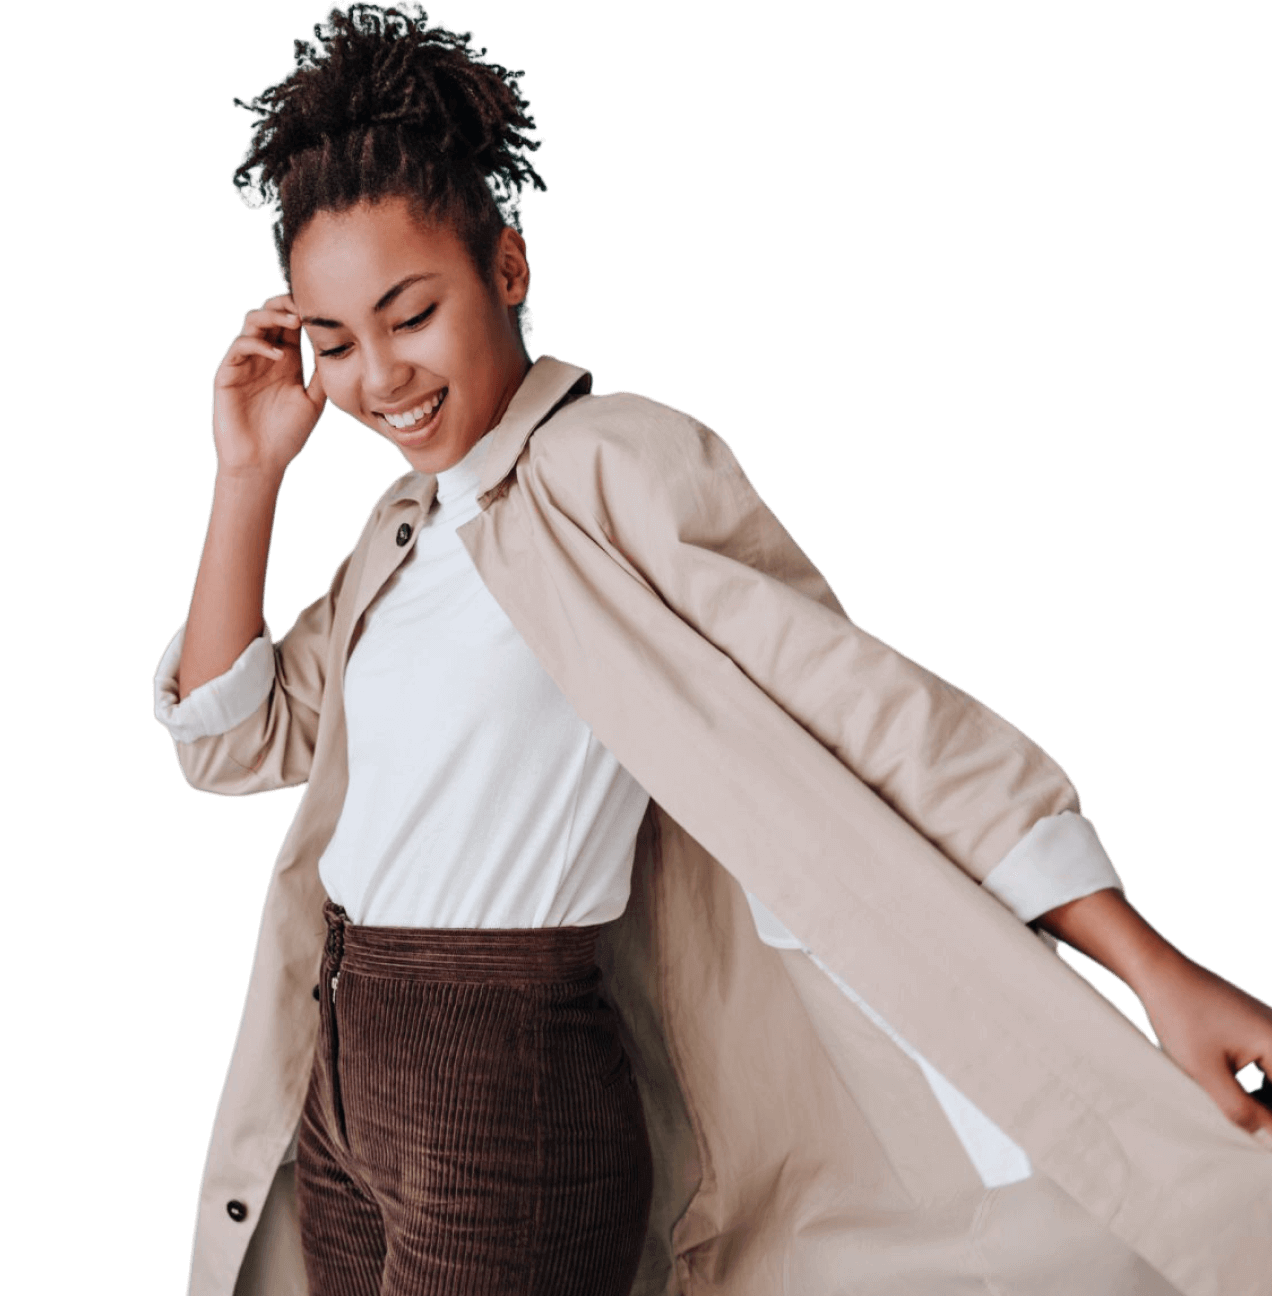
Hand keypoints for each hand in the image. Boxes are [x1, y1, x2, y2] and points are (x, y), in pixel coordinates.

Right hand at [211, 291, 326, 476]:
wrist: (261, 463)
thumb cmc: (287, 436)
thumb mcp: (313, 402)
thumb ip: (323, 376)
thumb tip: (344, 349)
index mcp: (286, 360)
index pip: (291, 323)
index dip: (303, 309)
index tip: (323, 305)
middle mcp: (264, 356)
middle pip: (270, 313)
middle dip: (286, 303)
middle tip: (306, 303)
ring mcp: (245, 362)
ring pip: (252, 322)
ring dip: (272, 315)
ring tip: (294, 320)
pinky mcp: (228, 373)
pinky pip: (239, 346)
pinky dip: (259, 343)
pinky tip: (279, 355)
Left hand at [1134, 953, 1271, 1141]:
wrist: (1160, 970)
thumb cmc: (1180, 1014)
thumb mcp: (1206, 1071)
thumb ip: (1240, 1110)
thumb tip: (1267, 1141)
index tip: (1263, 1143)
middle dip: (1269, 1113)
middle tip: (1255, 1135)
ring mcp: (1270, 1028)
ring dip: (1265, 1102)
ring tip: (1250, 1121)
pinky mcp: (1257, 1027)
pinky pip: (1270, 1064)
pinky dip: (1262, 1086)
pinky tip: (1247, 1103)